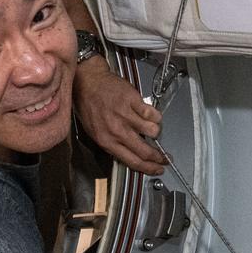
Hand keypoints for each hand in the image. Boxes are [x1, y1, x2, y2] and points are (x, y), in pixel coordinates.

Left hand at [72, 57, 166, 174]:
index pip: (133, 162)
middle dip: (159, 157)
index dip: (149, 168)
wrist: (87, 83)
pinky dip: (155, 115)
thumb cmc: (89, 105)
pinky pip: (153, 114)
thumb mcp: (95, 132)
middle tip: (164, 157)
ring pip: (153, 131)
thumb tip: (132, 155)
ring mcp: (126, 115)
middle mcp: (117, 130)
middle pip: (145, 151)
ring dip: (155, 132)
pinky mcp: (133, 101)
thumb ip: (113, 145)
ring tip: (151, 127)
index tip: (157, 169)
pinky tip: (150, 114)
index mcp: (107, 141)